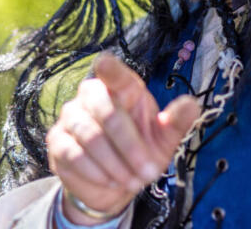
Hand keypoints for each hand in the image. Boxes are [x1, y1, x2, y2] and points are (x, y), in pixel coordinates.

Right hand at [46, 53, 200, 225]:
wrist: (114, 185)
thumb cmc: (141, 153)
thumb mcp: (164, 140)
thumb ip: (176, 122)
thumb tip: (192, 104)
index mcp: (123, 89)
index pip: (114, 74)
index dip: (110, 69)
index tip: (105, 64)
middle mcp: (92, 96)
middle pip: (107, 111)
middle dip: (130, 145)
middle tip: (149, 172)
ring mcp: (71, 117)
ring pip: (91, 137)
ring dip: (116, 164)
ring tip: (133, 179)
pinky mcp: (57, 141)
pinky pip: (75, 155)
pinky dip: (97, 172)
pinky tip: (111, 180)